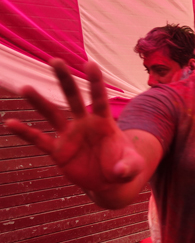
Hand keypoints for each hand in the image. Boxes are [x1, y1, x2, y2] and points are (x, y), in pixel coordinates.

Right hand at [4, 60, 144, 192]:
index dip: (95, 83)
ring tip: (26, 88)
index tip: (90, 63)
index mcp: (104, 123)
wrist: (110, 181)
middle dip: (65, 80)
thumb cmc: (124, 167)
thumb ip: (129, 167)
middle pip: (74, 98)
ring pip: (53, 114)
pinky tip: (10, 123)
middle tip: (55, 60)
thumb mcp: (134, 167)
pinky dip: (25, 133)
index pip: (100, 100)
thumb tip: (120, 171)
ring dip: (39, 102)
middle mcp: (85, 124)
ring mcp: (70, 136)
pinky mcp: (58, 151)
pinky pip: (39, 140)